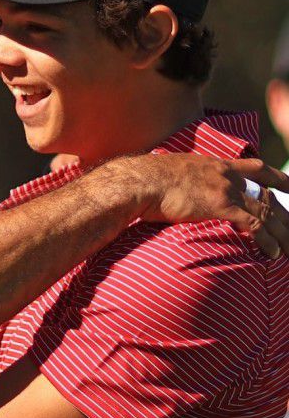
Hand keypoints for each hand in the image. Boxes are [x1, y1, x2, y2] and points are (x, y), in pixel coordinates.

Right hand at [115, 154, 288, 258]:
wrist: (142, 181)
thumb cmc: (149, 179)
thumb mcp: (174, 171)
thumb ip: (187, 178)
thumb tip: (179, 186)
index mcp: (217, 165)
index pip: (257, 169)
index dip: (277, 178)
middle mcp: (227, 175)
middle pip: (267, 195)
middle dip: (285, 214)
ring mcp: (226, 190)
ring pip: (266, 211)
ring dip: (282, 232)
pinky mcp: (220, 206)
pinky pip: (253, 224)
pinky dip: (267, 240)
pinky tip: (274, 252)